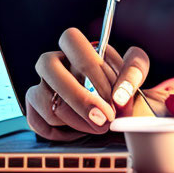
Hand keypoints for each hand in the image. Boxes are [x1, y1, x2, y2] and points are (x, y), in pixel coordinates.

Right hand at [24, 27, 150, 140]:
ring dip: (74, 119)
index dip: (91, 68)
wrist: (121, 116)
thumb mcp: (137, 75)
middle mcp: (57, 63)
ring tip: (98, 127)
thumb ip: (133, 74)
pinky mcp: (36, 110)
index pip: (71, 40)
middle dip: (77, 97)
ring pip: (42, 98)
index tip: (114, 96)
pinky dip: (58, 132)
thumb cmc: (126, 92)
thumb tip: (119, 95)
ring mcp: (43, 86)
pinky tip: (79, 132)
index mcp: (78, 48)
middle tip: (104, 119)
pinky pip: (35, 120)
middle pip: (47, 65)